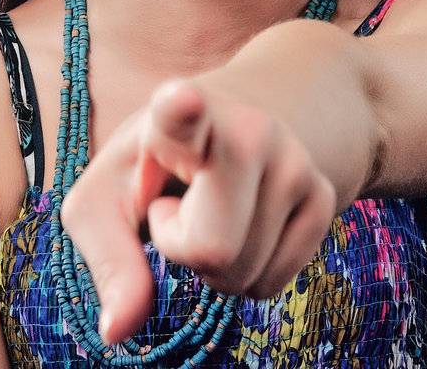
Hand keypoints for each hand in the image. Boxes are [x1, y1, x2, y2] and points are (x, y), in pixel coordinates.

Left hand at [59, 76, 338, 345]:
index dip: (181, 109)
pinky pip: (273, 284)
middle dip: (184, 251)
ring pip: (245, 274)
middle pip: (212, 249)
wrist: (231, 126)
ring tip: (211, 208)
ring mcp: (292, 160)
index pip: (180, 113)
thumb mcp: (103, 201)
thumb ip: (108, 258)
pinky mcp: (323, 193)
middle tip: (177, 206)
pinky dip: (247, 274)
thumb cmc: (149, 170)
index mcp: (175, 115)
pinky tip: (241, 222)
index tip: (181, 98)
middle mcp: (245, 128)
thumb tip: (117, 329)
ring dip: (218, 264)